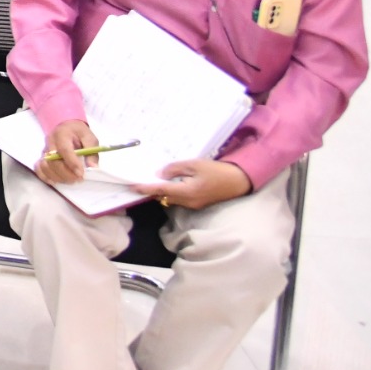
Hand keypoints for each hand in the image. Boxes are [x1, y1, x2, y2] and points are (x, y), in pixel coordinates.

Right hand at [38, 118, 97, 183]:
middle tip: (79, 179)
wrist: (66, 126)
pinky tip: (55, 181)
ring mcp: (44, 150)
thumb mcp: (89, 138)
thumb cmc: (78, 133)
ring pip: (46, 166)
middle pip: (53, 161)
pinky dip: (45, 176)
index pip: (64, 150)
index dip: (72, 163)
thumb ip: (92, 151)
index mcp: (62, 134)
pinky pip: (38, 168)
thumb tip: (93, 167)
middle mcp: (50, 142)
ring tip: (71, 180)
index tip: (81, 174)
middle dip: (66, 173)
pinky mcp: (42, 157)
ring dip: (58, 177)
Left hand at [137, 158, 252, 210]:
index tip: (131, 186)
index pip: (160, 190)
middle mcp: (188, 202)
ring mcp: (193, 205)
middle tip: (139, 179)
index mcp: (187, 192)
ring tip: (152, 179)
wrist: (238, 181)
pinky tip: (169, 182)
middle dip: (151, 189)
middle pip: (164, 196)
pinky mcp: (198, 204)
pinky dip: (172, 191)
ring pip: (171, 198)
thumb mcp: (195, 165)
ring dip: (161, 190)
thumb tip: (160, 174)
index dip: (145, 188)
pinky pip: (179, 198)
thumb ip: (175, 169)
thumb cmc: (217, 171)